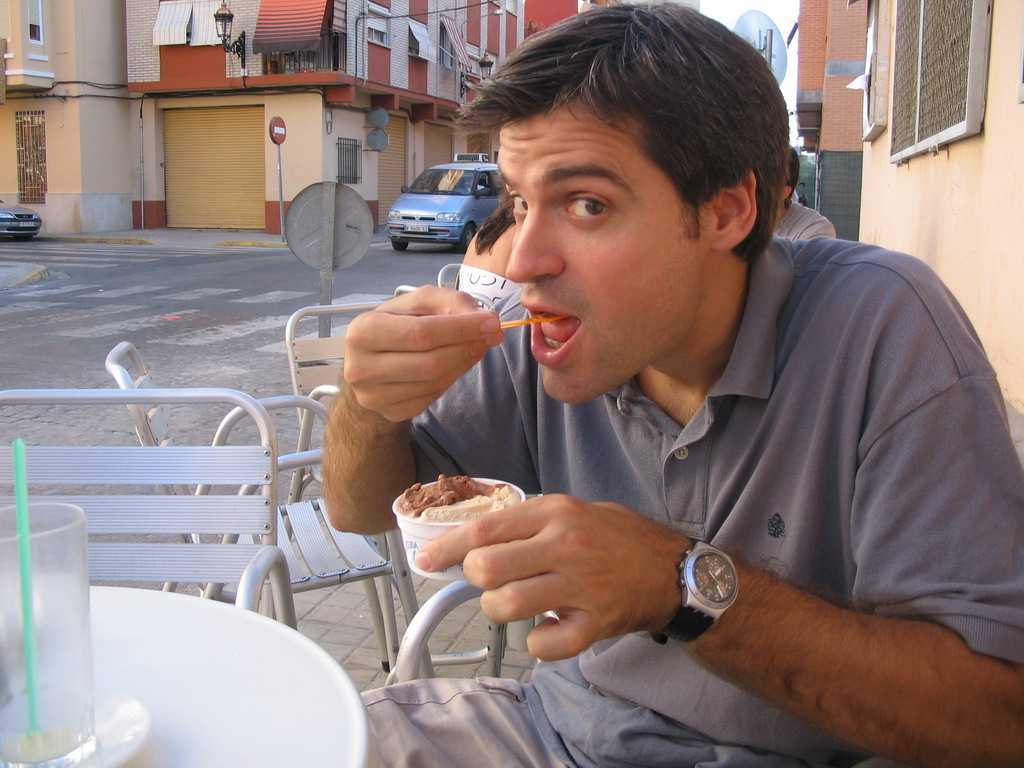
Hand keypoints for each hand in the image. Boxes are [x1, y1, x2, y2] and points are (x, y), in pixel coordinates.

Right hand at [342, 286, 504, 421]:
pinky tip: (454, 364)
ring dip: (464, 363)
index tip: (491, 322)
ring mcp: (374, 396)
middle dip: (468, 347)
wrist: (367, 365)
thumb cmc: (395, 327)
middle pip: (431, 362)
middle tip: (492, 335)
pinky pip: (433, 397)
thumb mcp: (417, 303)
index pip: (422, 333)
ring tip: (474, 346)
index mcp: (363, 331)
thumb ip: (450, 302)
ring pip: (436, 382)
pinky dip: (451, 379)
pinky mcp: (390, 413)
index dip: (461, 329)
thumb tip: (485, 320)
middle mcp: (361, 368)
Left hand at [416, 495, 690, 659]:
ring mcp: (580, 586)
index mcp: (557, 512)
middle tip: (488, 580)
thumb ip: (531, 522)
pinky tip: (548, 627)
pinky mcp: (594, 623)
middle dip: (474, 578)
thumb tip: (476, 539)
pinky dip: (537, 641)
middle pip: (486, 567)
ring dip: (499, 608)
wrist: (675, 570)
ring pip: (505, 605)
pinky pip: (544, 643)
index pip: (484, 528)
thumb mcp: (577, 509)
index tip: (426, 560)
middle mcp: (565, 545)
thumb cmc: (621, 538)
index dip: (446, 547)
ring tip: (516, 602)